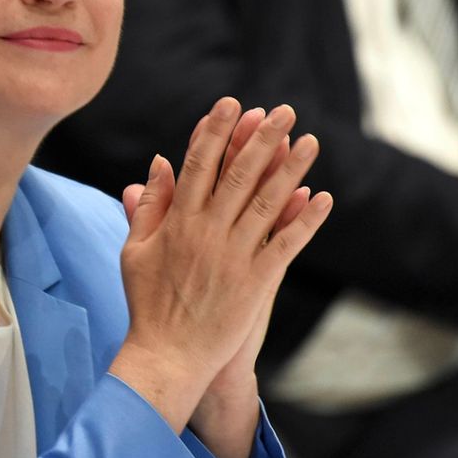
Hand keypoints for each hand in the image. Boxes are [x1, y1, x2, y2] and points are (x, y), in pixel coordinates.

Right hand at [110, 98, 331, 444]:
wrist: (167, 354)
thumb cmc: (146, 302)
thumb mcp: (134, 249)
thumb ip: (148, 205)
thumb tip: (160, 162)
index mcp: (176, 222)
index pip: (199, 165)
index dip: (216, 132)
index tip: (231, 104)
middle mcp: (207, 232)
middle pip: (239, 175)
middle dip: (262, 138)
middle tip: (283, 111)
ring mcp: (234, 256)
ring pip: (269, 203)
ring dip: (292, 169)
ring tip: (312, 142)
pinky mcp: (257, 281)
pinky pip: (286, 244)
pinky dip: (306, 220)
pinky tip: (322, 197)